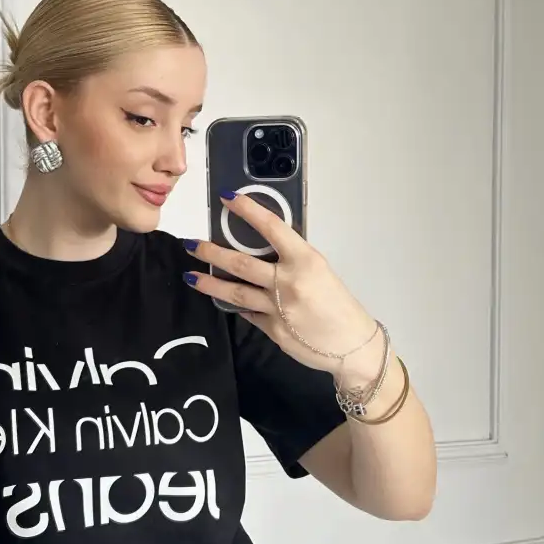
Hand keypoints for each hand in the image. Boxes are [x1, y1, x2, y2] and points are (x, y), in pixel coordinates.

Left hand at [184, 192, 379, 375]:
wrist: (352, 345)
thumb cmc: (339, 305)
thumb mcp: (320, 271)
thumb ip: (293, 260)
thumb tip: (264, 249)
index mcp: (305, 261)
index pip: (271, 227)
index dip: (247, 210)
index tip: (227, 198)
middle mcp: (289, 282)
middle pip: (240, 264)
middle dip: (211, 253)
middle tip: (191, 244)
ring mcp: (278, 309)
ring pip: (234, 292)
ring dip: (209, 283)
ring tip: (191, 276)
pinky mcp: (272, 330)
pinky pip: (248, 313)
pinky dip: (236, 305)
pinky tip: (224, 300)